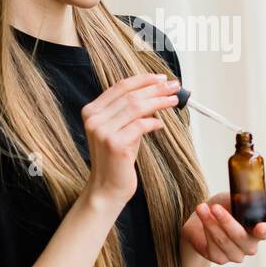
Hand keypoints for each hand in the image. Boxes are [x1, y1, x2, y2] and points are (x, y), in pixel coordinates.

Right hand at [82, 73, 181, 207]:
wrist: (107, 188)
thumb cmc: (116, 159)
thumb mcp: (121, 129)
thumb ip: (131, 111)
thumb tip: (156, 93)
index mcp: (92, 111)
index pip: (120, 86)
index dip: (143, 80)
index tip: (161, 78)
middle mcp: (94, 119)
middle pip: (130, 95)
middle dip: (155, 89)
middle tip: (174, 86)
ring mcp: (102, 131)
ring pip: (136, 107)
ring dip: (159, 101)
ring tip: (174, 101)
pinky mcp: (114, 144)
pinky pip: (140, 126)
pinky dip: (154, 123)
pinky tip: (161, 124)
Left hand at [181, 191, 265, 264]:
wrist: (203, 215)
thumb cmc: (225, 206)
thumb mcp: (239, 198)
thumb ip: (258, 203)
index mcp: (258, 230)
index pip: (265, 233)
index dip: (263, 231)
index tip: (259, 226)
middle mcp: (249, 246)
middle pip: (241, 237)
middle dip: (227, 221)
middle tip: (215, 207)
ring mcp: (235, 255)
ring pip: (224, 241)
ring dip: (211, 223)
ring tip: (202, 208)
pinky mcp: (219, 258)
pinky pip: (213, 247)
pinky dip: (206, 230)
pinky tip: (202, 217)